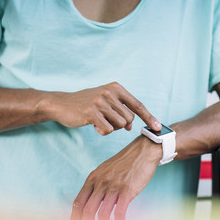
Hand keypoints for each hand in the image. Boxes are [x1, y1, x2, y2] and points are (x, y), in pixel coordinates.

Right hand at [46, 82, 160, 134]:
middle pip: (129, 119)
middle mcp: (109, 92)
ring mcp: (100, 102)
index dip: (149, 117)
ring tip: (99, 121)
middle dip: (121, 125)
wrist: (61, 104)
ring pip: (120, 125)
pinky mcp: (91, 113)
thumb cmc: (86, 104)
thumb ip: (121, 111)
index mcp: (116, 87)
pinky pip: (107, 130)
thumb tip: (131, 125)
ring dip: (111, 128)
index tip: (158, 127)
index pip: (138, 104)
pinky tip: (93, 125)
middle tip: (107, 121)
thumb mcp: (106, 102)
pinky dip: (102, 131)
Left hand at [69, 136, 161, 219]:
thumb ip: (98, 185)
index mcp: (93, 178)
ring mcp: (113, 187)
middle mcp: (100, 183)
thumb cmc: (126, 162)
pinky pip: (119, 213)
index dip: (74, 218)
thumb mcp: (106, 170)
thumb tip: (92, 202)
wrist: (143, 151)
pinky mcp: (127, 191)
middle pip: (87, 210)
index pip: (78, 202)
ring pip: (102, 214)